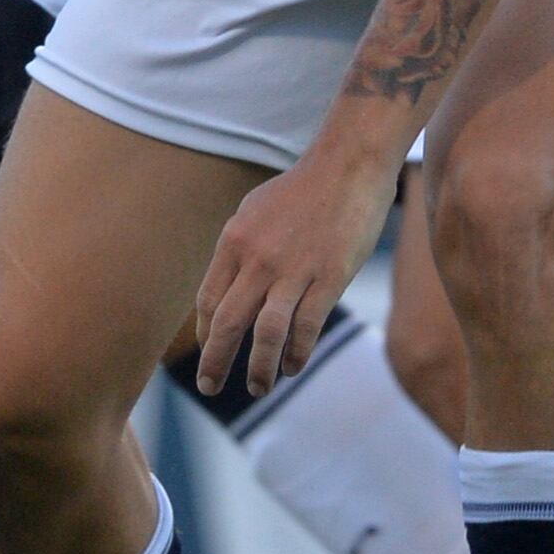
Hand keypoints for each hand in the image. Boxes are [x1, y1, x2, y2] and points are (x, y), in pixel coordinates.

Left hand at [190, 139, 401, 398]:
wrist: (348, 164)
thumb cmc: (302, 189)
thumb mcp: (255, 211)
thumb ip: (239, 248)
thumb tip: (228, 287)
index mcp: (233, 241)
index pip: (208, 300)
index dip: (205, 334)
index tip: (208, 354)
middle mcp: (256, 258)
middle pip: (226, 323)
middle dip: (215, 362)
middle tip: (209, 388)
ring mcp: (293, 269)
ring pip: (265, 334)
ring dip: (258, 369)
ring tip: (256, 388)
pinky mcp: (329, 277)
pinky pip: (306, 327)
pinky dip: (296, 353)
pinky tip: (292, 367)